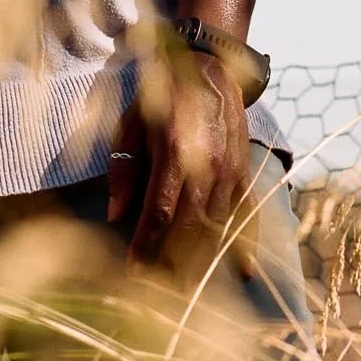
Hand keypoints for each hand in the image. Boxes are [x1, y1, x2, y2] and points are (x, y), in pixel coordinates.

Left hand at [107, 39, 257, 278]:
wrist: (210, 65)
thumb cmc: (161, 97)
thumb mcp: (131, 123)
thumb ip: (123, 169)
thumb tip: (114, 215)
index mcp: (174, 150)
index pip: (160, 212)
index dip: (146, 245)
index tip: (133, 272)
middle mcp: (207, 164)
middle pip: (191, 228)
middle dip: (173, 264)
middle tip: (157, 294)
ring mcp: (231, 170)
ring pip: (217, 227)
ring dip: (202, 260)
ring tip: (186, 290)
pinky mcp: (245, 171)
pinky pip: (246, 214)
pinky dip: (245, 244)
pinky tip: (244, 272)